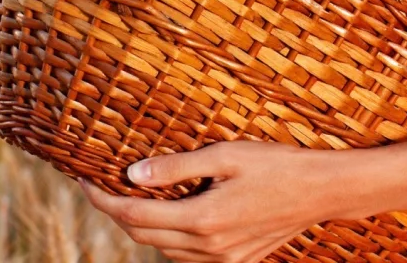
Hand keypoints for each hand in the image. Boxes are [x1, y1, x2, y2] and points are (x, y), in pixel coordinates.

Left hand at [78, 141, 344, 262]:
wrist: (322, 191)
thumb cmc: (276, 164)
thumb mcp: (224, 155)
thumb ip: (176, 168)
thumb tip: (132, 175)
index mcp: (203, 219)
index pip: (133, 216)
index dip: (103, 200)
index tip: (84, 180)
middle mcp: (210, 247)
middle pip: (143, 237)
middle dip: (116, 212)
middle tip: (100, 185)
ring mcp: (224, 259)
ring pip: (164, 250)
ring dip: (143, 227)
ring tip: (131, 196)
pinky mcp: (236, 261)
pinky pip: (188, 256)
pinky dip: (170, 238)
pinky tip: (170, 214)